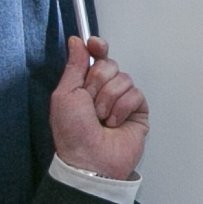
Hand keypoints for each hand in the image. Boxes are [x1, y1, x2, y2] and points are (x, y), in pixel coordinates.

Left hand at [49, 37, 147, 178]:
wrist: (91, 160)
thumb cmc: (73, 134)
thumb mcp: (64, 94)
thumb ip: (73, 65)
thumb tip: (77, 43)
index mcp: (84, 85)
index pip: (96, 57)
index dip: (97, 48)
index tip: (94, 45)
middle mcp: (103, 91)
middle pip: (110, 65)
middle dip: (98, 83)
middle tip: (90, 103)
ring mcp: (121, 101)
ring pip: (123, 79)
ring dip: (109, 99)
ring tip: (102, 118)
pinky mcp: (138, 111)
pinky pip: (136, 94)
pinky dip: (123, 108)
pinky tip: (115, 123)